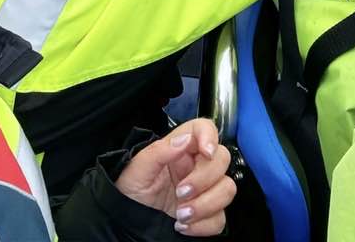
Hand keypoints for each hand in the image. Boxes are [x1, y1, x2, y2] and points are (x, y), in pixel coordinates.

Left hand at [114, 119, 235, 235]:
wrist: (126, 220)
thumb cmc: (129, 188)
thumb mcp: (137, 168)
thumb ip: (159, 151)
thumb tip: (183, 140)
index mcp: (180, 148)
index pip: (204, 128)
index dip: (211, 135)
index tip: (207, 152)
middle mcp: (195, 165)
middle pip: (222, 159)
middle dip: (204, 179)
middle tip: (181, 192)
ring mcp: (203, 190)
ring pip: (227, 189)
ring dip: (206, 205)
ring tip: (181, 214)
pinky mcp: (206, 213)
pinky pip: (220, 218)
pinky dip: (204, 225)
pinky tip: (184, 225)